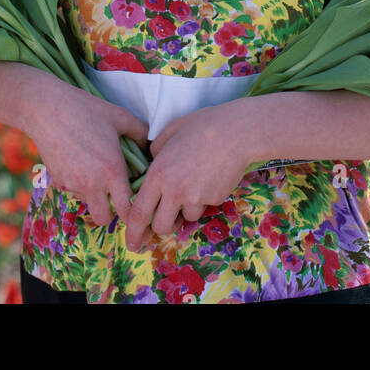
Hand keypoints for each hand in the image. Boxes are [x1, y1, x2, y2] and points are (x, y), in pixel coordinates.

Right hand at [24, 75, 149, 229]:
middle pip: (104, 218)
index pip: (127, 210)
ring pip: (87, 203)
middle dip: (111, 212)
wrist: (46, 109)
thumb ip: (141, 133)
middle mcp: (92, 184)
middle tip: (115, 195)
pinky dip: (78, 184)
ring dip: (94, 196)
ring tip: (95, 170)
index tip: (136, 205)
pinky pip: (72, 191)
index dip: (134, 212)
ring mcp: (72, 184)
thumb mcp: (120, 116)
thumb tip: (151, 146)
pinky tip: (78, 162)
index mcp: (112, 171)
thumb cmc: (86, 110)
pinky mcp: (57, 181)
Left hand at [124, 99, 256, 251]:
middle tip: (164, 220)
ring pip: (186, 218)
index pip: (139, 212)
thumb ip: (154, 152)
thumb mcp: (169, 132)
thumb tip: (151, 165)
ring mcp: (196, 197)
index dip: (133, 232)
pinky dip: (204, 198)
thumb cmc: (201, 126)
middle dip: (161, 227)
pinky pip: (204, 206)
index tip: (132, 243)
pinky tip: (210, 177)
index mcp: (158, 175)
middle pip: (161, 226)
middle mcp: (175, 191)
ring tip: (194, 184)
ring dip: (186, 210)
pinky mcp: (215, 199)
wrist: (236, 132)